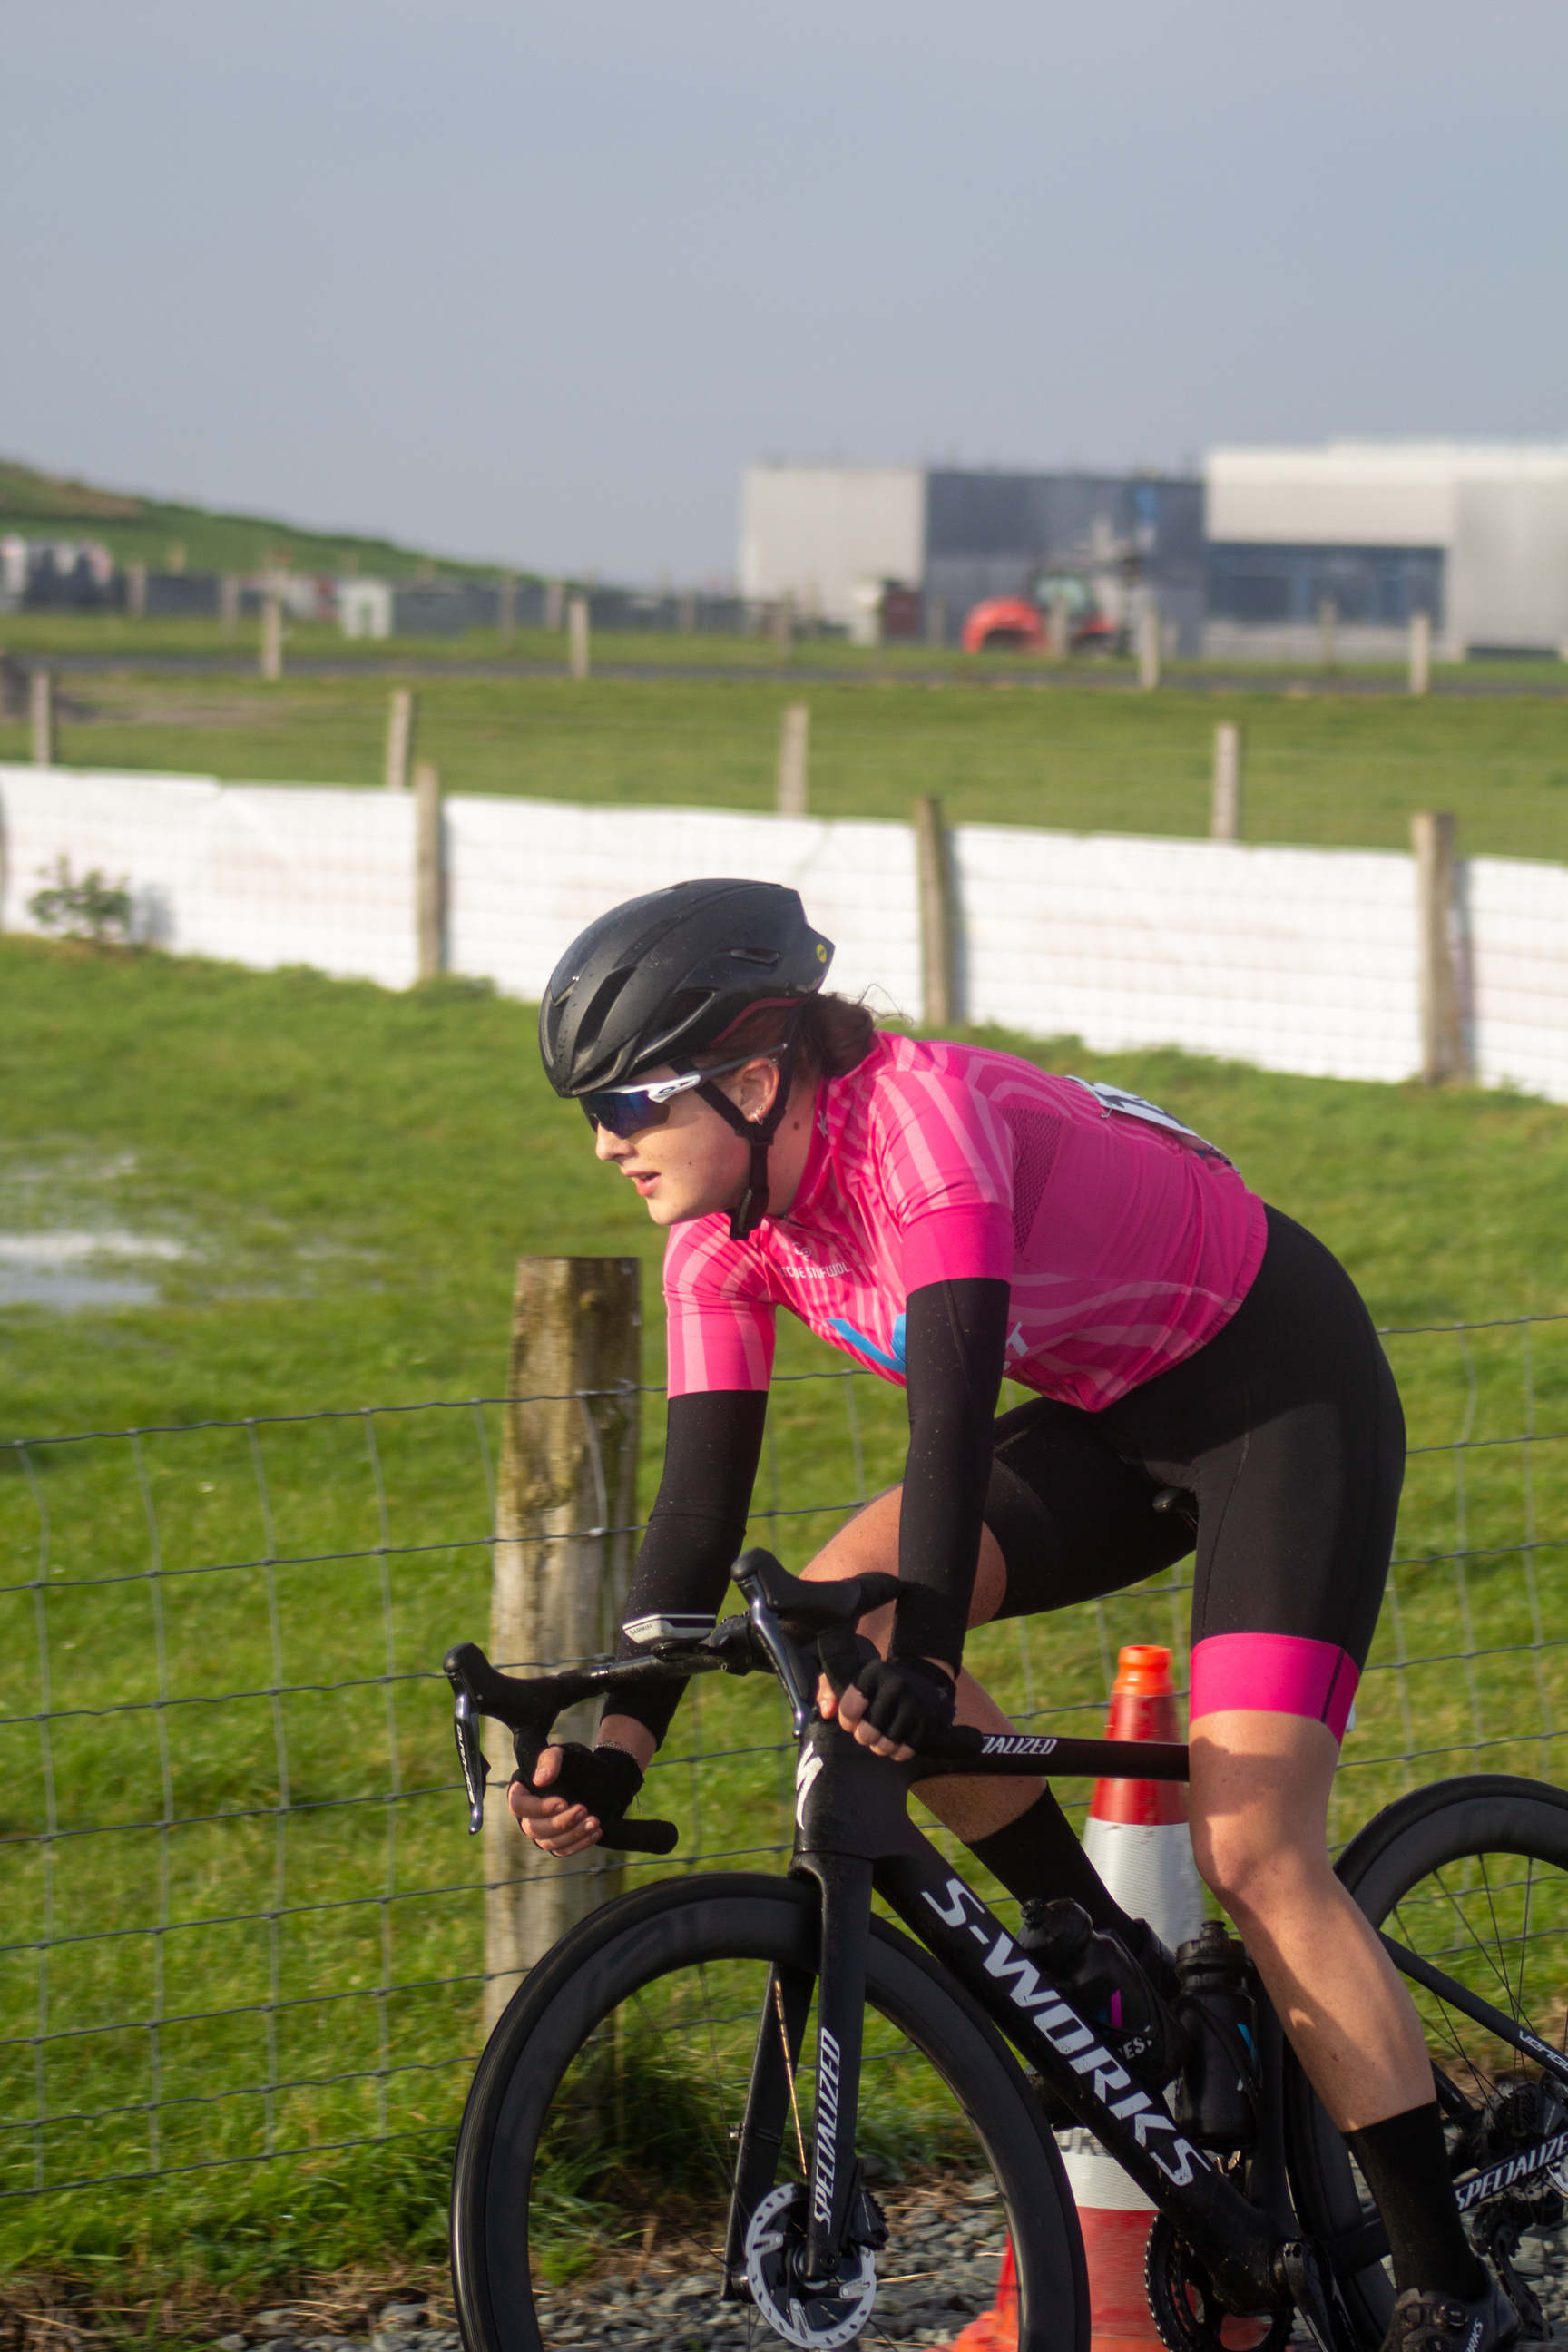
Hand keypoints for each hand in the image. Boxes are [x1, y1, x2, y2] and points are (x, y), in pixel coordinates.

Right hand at [507, 1742, 641, 1858]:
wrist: (601, 1779)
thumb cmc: (577, 1764)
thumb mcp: (565, 1754)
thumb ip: (550, 1760)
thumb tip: (539, 1779)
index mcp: (523, 1790)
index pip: (518, 1805)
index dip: (538, 1808)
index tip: (563, 1802)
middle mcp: (529, 1814)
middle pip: (533, 1828)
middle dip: (560, 1822)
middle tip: (583, 1809)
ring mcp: (543, 1830)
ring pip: (548, 1843)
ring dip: (572, 1834)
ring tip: (594, 1822)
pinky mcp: (558, 1842)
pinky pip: (562, 1851)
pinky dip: (579, 1844)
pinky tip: (596, 1832)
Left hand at [817, 1654, 956, 1763]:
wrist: (923, 1682)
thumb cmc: (876, 1686)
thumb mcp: (849, 1678)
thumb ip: (827, 1690)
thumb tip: (826, 1711)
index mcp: (873, 1672)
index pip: (848, 1710)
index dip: (847, 1720)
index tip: (852, 1717)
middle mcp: (896, 1685)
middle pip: (866, 1733)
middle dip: (864, 1736)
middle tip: (869, 1728)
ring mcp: (914, 1703)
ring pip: (884, 1746)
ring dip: (880, 1746)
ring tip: (882, 1734)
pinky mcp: (928, 1721)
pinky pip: (904, 1752)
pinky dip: (897, 1752)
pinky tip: (899, 1738)